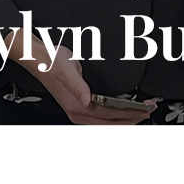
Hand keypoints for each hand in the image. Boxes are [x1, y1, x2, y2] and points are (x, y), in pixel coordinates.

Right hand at [4, 30, 153, 123]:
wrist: (36, 59)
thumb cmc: (50, 61)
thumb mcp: (66, 67)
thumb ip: (77, 84)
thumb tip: (86, 99)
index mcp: (76, 104)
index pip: (110, 113)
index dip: (129, 113)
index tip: (144, 109)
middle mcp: (76, 112)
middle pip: (110, 123)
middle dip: (131, 119)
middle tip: (148, 111)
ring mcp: (76, 112)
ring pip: (106, 124)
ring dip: (124, 120)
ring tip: (138, 114)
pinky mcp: (77, 108)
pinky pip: (100, 120)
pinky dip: (113, 119)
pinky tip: (120, 114)